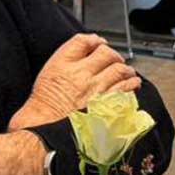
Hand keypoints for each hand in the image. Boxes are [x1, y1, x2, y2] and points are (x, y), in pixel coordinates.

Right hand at [9, 33, 139, 130]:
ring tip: (126, 73)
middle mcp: (80, 74)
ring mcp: (96, 89)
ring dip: (125, 69)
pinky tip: (132, 85)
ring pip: (120, 69)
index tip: (99, 44)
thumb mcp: (46, 77)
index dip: (94, 40)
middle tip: (114, 60)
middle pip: (106, 53)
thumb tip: (85, 50)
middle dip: (113, 55)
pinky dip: (131, 85)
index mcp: (62, 65)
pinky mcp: (107, 105)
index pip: (83, 41)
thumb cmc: (43, 109)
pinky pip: (126, 89)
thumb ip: (65, 62)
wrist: (43, 134)